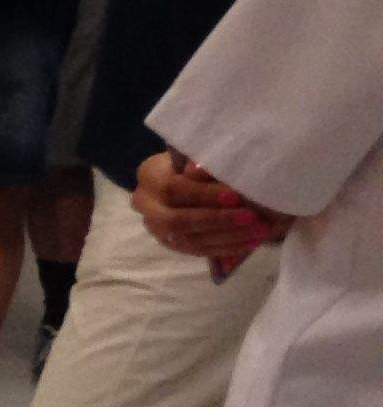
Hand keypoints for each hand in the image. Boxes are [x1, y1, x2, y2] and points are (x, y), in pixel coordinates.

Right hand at [133, 150, 288, 265]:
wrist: (180, 179)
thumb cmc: (193, 161)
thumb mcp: (196, 156)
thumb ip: (203, 164)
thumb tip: (204, 170)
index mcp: (149, 178)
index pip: (173, 189)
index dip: (204, 194)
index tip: (236, 196)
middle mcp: (146, 207)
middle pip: (176, 221)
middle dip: (217, 220)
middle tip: (251, 218)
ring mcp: (157, 229)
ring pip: (190, 240)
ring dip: (228, 237)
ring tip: (260, 231)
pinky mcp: (173, 244)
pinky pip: (199, 251)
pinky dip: (228, 247)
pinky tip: (252, 241)